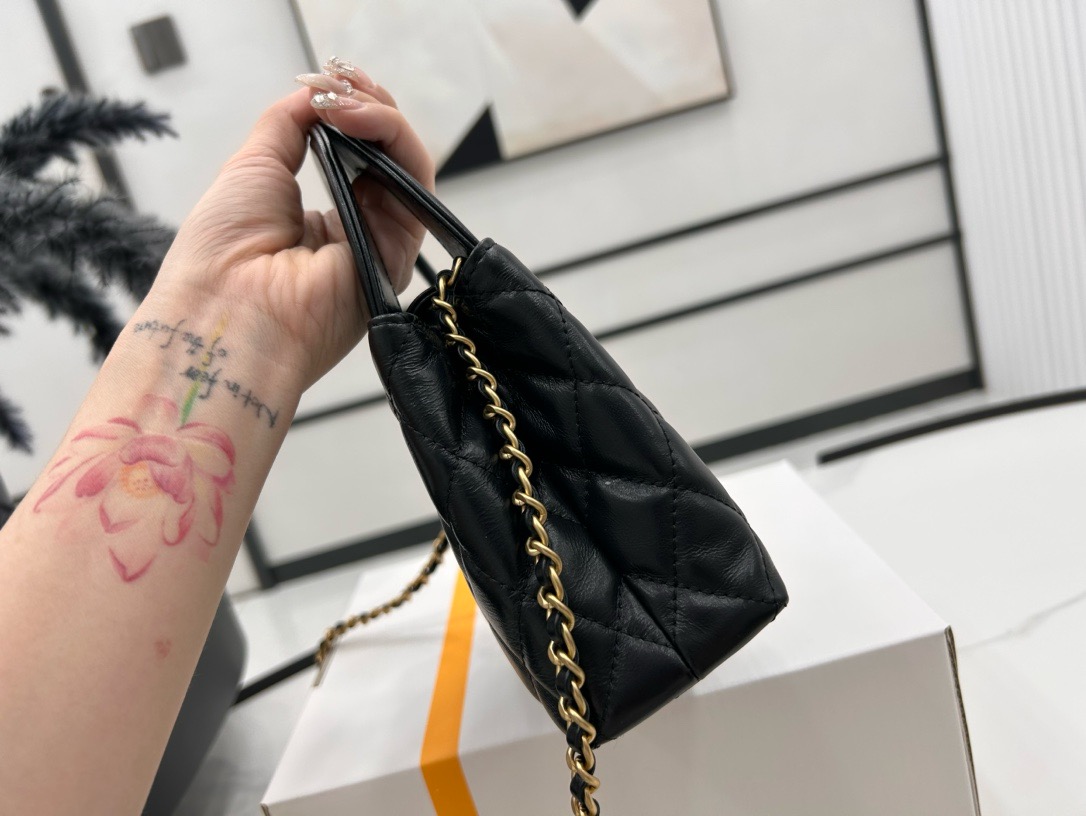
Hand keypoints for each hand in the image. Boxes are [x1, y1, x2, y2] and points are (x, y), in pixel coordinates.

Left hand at [151, 60, 434, 389]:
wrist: (227, 311)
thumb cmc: (224, 254)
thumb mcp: (253, 166)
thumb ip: (290, 125)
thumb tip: (318, 92)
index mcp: (319, 221)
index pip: (356, 155)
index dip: (347, 112)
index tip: (323, 83)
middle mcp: (357, 233)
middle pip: (386, 155)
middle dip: (366, 104)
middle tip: (337, 81)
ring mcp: (381, 241)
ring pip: (406, 162)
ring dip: (379, 114)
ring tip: (342, 98)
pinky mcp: (401, 250)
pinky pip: (414, 180)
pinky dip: (391, 136)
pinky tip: (354, 117)